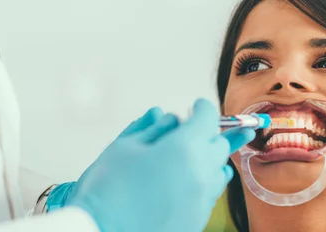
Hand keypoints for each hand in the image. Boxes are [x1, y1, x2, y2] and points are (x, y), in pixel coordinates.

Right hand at [59, 99, 254, 231]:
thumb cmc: (107, 189)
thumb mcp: (125, 147)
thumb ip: (152, 128)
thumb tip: (167, 116)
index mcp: (185, 148)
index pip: (208, 118)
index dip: (202, 107)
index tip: (196, 105)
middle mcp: (202, 173)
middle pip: (218, 144)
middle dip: (205, 133)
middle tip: (188, 130)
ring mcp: (202, 200)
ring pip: (218, 171)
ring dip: (208, 158)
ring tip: (189, 156)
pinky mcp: (197, 221)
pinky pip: (210, 194)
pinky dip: (203, 181)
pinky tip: (187, 180)